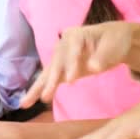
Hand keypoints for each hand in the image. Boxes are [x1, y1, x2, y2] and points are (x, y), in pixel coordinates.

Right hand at [21, 22, 136, 108]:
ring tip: (25, 104)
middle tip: (46, 96)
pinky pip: (49, 81)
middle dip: (50, 81)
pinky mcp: (61, 70)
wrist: (113, 42)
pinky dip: (39, 92)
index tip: (71, 80)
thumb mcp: (113, 46)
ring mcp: (60, 58)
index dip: (71, 64)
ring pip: (47, 75)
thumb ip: (102, 56)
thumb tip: (93, 67)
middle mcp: (62, 45)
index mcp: (75, 34)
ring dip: (37, 90)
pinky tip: (27, 103)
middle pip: (56, 64)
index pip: (72, 49)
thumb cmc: (114, 41)